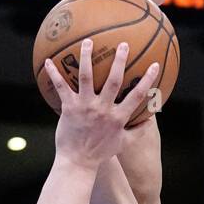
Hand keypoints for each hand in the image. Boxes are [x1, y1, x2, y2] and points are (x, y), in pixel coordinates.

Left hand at [48, 40, 158, 171]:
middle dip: (119, 61)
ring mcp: (85, 107)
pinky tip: (48, 61)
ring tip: (88, 41)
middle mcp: (102, 110)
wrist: (78, 162)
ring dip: (86, 57)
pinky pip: (61, 87)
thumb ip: (138, 131)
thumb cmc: (100, 153)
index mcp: (118, 118)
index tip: (154, 65)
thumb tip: (152, 119)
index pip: (137, 96)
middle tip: (123, 44)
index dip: (147, 80)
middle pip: (113, 80)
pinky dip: (54, 73)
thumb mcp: (123, 143)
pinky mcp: (69, 108)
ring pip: (86, 77)